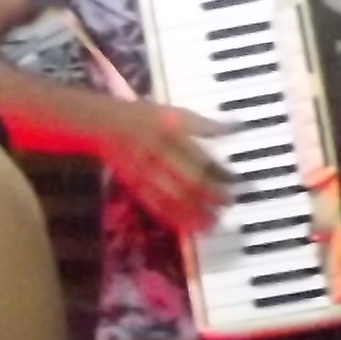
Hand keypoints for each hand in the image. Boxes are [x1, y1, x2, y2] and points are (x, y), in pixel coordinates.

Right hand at [100, 102, 229, 230]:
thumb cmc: (144, 117)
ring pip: (172, 199)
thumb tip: (233, 128)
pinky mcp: (135, 188)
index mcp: (170, 138)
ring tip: (212, 223)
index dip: (220, 172)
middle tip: (229, 203)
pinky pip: (155, 206)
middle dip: (210, 196)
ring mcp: (145, 176)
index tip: (235, 180)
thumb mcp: (176, 114)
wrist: (105, 125)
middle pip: (189, 183)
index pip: (201, 159)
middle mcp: (158, 159)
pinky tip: (186, 225)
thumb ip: (204, 125)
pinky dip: (172, 218)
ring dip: (193, 214)